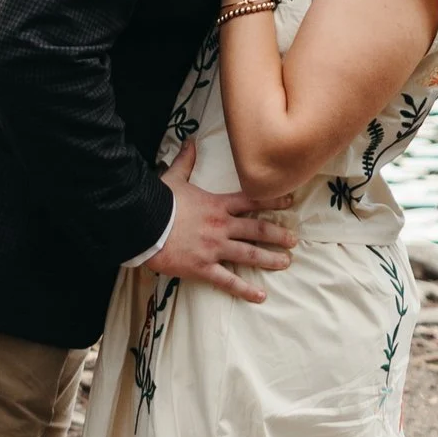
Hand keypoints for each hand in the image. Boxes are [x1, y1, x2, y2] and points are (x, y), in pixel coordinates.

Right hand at [156, 167, 295, 300]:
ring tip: (286, 262)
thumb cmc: (158, 202)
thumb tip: (189, 140)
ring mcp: (214, 248)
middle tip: (294, 240)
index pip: (251, 200)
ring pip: (249, 254)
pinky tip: (260, 296)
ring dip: (270, 259)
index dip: (272, 200)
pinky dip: (244, 289)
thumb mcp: (174, 177)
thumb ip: (186, 161)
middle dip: (278, 234)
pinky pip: (228, 280)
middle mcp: (221, 226)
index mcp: (217, 205)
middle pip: (257, 229)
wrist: (143, 225)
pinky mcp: (203, 267)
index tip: (289, 202)